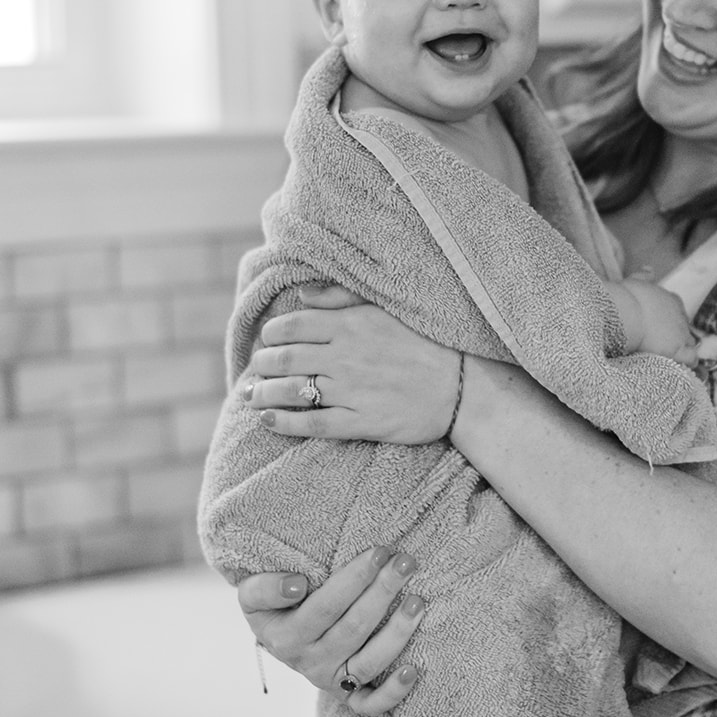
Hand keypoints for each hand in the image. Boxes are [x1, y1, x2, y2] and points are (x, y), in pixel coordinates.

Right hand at [236, 545, 424, 715]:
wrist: (277, 636)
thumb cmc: (273, 605)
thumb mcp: (252, 593)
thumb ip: (265, 587)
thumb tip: (297, 585)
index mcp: (285, 638)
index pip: (326, 606)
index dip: (355, 579)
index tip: (379, 552)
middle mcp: (309, 663)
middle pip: (354, 628)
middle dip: (383, 592)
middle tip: (406, 562)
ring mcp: (330, 682)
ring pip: (369, 662)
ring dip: (398, 632)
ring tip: (418, 600)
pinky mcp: (347, 697)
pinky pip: (372, 704)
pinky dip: (394, 692)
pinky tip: (413, 670)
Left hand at [242, 283, 461, 443]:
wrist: (464, 387)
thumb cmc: (428, 344)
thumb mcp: (387, 309)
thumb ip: (342, 298)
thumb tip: (303, 293)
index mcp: (351, 325)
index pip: (293, 325)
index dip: (272, 333)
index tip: (267, 340)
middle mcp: (345, 356)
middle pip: (285, 358)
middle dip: (261, 364)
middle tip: (254, 368)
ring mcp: (351, 390)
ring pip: (292, 390)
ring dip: (263, 392)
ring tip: (251, 395)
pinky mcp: (361, 421)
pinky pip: (313, 423)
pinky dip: (285, 423)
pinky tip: (267, 420)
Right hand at [609, 277, 698, 365]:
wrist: (624, 312)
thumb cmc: (625, 298)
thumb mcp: (634, 281)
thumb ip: (643, 276)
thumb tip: (649, 269)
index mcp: (671, 299)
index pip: (678, 311)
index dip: (669, 320)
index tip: (658, 326)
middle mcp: (680, 315)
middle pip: (684, 328)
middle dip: (674, 335)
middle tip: (658, 343)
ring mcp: (681, 332)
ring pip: (688, 343)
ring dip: (680, 350)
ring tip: (665, 356)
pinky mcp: (678, 349)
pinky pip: (691, 359)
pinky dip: (687, 363)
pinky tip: (678, 365)